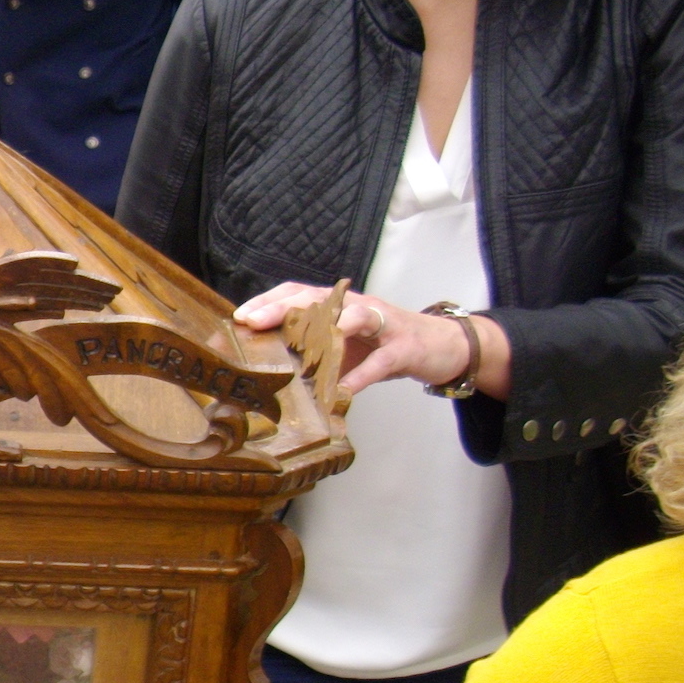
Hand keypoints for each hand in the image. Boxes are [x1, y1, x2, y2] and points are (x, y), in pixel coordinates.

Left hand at [234, 282, 509, 398]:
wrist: (443, 345)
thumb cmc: (384, 344)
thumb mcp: (343, 344)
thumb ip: (311, 349)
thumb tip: (266, 367)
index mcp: (338, 305)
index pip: (298, 293)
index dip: (269, 301)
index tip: (240, 317)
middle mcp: (357, 306)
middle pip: (318, 298)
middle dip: (283, 307)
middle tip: (254, 321)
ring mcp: (384, 324)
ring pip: (356, 316)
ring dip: (328, 328)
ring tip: (300, 344)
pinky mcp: (406, 347)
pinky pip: (383, 360)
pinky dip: (363, 375)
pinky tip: (344, 390)